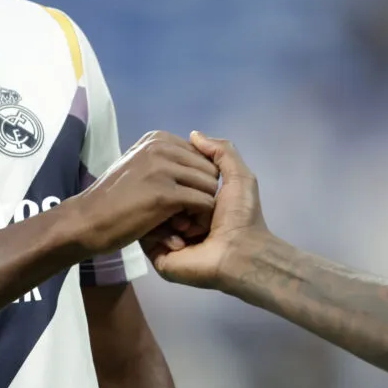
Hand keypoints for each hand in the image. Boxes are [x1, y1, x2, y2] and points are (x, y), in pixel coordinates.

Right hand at [66, 132, 219, 256]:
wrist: (87, 220)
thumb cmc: (113, 198)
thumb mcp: (139, 165)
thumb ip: (164, 158)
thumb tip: (196, 155)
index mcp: (157, 139)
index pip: (201, 155)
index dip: (197, 180)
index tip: (182, 198)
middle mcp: (161, 147)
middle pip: (209, 169)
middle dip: (203, 193)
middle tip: (186, 214)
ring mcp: (162, 169)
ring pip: (210, 186)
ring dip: (202, 208)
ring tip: (183, 222)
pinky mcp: (164, 194)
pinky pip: (204, 203)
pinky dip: (199, 219)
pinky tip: (181, 230)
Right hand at [148, 132, 269, 289]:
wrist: (240, 253)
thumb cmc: (241, 215)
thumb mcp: (238, 175)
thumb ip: (221, 150)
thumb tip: (194, 134)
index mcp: (193, 199)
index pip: (175, 176)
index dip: (180, 174)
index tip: (186, 178)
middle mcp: (178, 215)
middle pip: (159, 193)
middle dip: (174, 196)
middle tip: (188, 207)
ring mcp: (166, 235)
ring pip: (149, 213)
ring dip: (170, 217)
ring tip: (186, 226)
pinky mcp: (158, 253)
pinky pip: (146, 235)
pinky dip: (164, 234)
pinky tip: (181, 241)